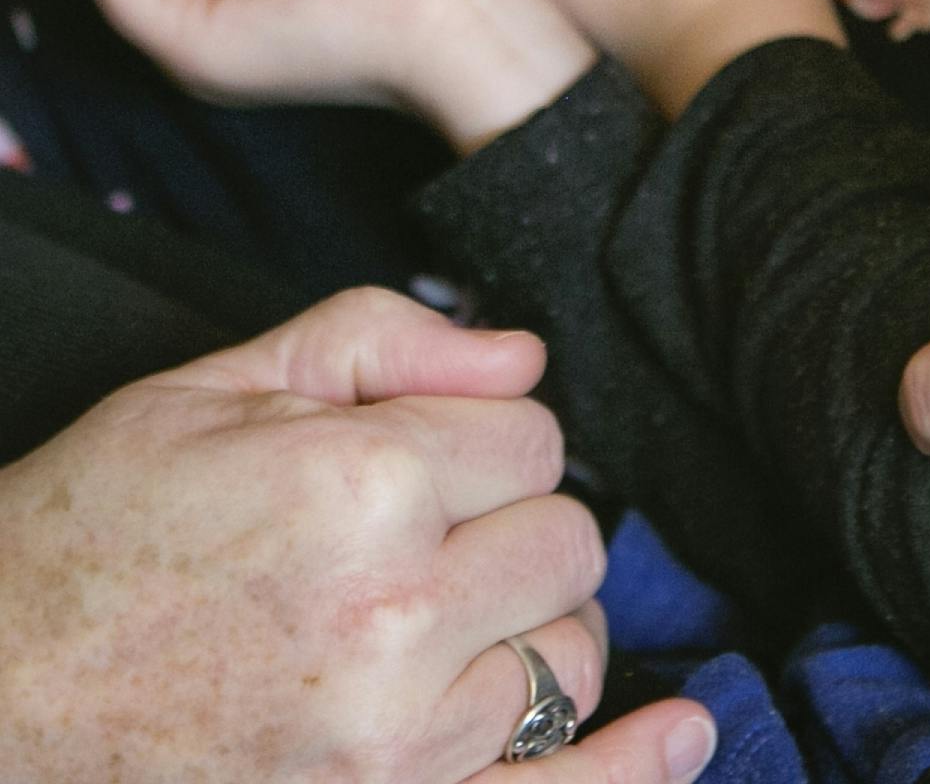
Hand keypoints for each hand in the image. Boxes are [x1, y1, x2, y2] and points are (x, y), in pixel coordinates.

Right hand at [0, 286, 716, 782]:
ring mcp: (394, 745)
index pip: (531, 438)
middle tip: (419, 532)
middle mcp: (396, 619)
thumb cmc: (96, 531)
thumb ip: (383, 340)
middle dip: (512, 523)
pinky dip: (630, 770)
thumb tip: (525, 356)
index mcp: (361, 487)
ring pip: (566, 655)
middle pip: (565, 541)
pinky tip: (681, 733)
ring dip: (528, 626)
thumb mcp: (218, 387)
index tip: (414, 452)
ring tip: (439, 618)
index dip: (480, 437)